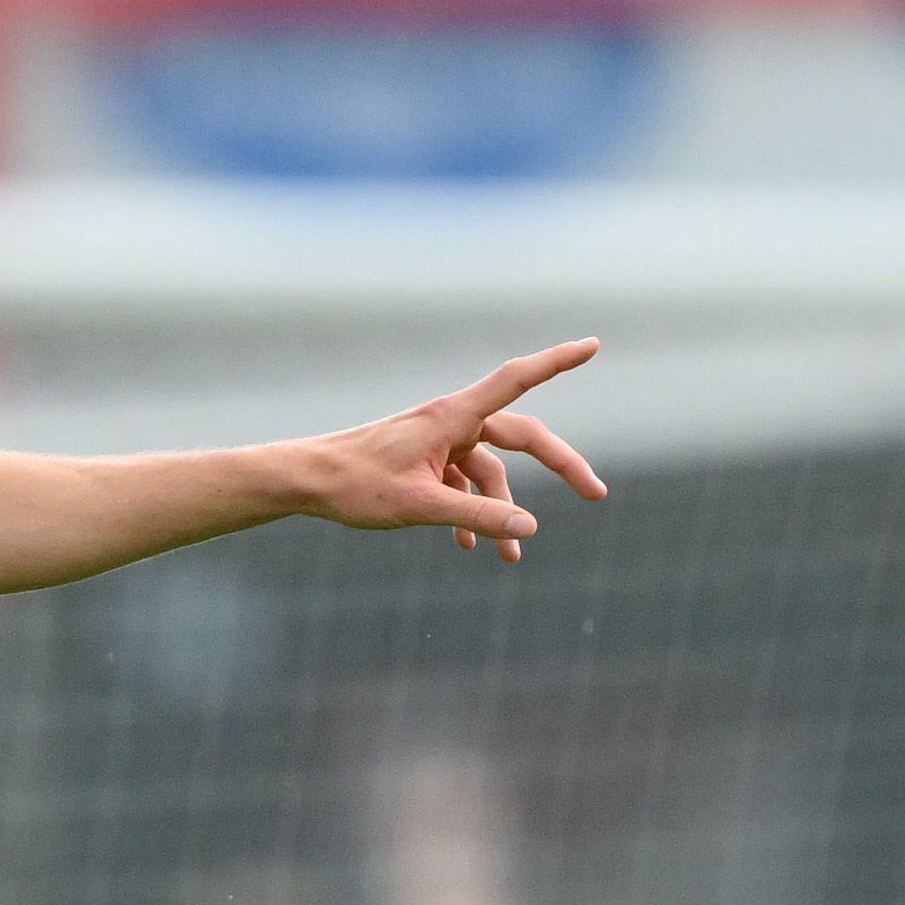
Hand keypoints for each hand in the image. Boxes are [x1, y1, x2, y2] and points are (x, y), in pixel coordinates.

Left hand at [293, 339, 612, 561]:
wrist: (306, 481)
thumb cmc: (356, 486)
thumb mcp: (421, 506)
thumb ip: (476, 518)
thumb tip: (530, 529)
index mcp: (452, 417)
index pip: (517, 379)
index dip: (557, 362)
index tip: (592, 345)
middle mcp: (451, 423)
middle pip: (521, 438)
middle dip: (560, 466)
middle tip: (597, 494)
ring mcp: (438, 442)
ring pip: (489, 473)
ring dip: (501, 513)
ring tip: (508, 560)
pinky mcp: (424, 462)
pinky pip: (461, 485)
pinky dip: (469, 513)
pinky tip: (467, 549)